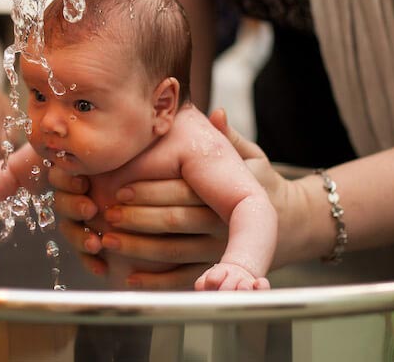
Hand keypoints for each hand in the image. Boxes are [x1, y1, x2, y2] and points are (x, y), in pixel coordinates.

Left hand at [50, 108, 297, 287]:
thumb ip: (230, 138)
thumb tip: (217, 114)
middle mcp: (224, 225)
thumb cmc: (260, 183)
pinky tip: (128, 277)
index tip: (121, 189)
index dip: (150, 191)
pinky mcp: (213, 270)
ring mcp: (219, 252)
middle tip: (105, 214)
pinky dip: (154, 281)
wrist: (288, 225)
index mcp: (230, 194)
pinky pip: (180, 279)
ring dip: (137, 248)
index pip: (185, 193)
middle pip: (175, 223)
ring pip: (172, 253)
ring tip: (106, 240)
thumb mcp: (252, 157)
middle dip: (137, 219)